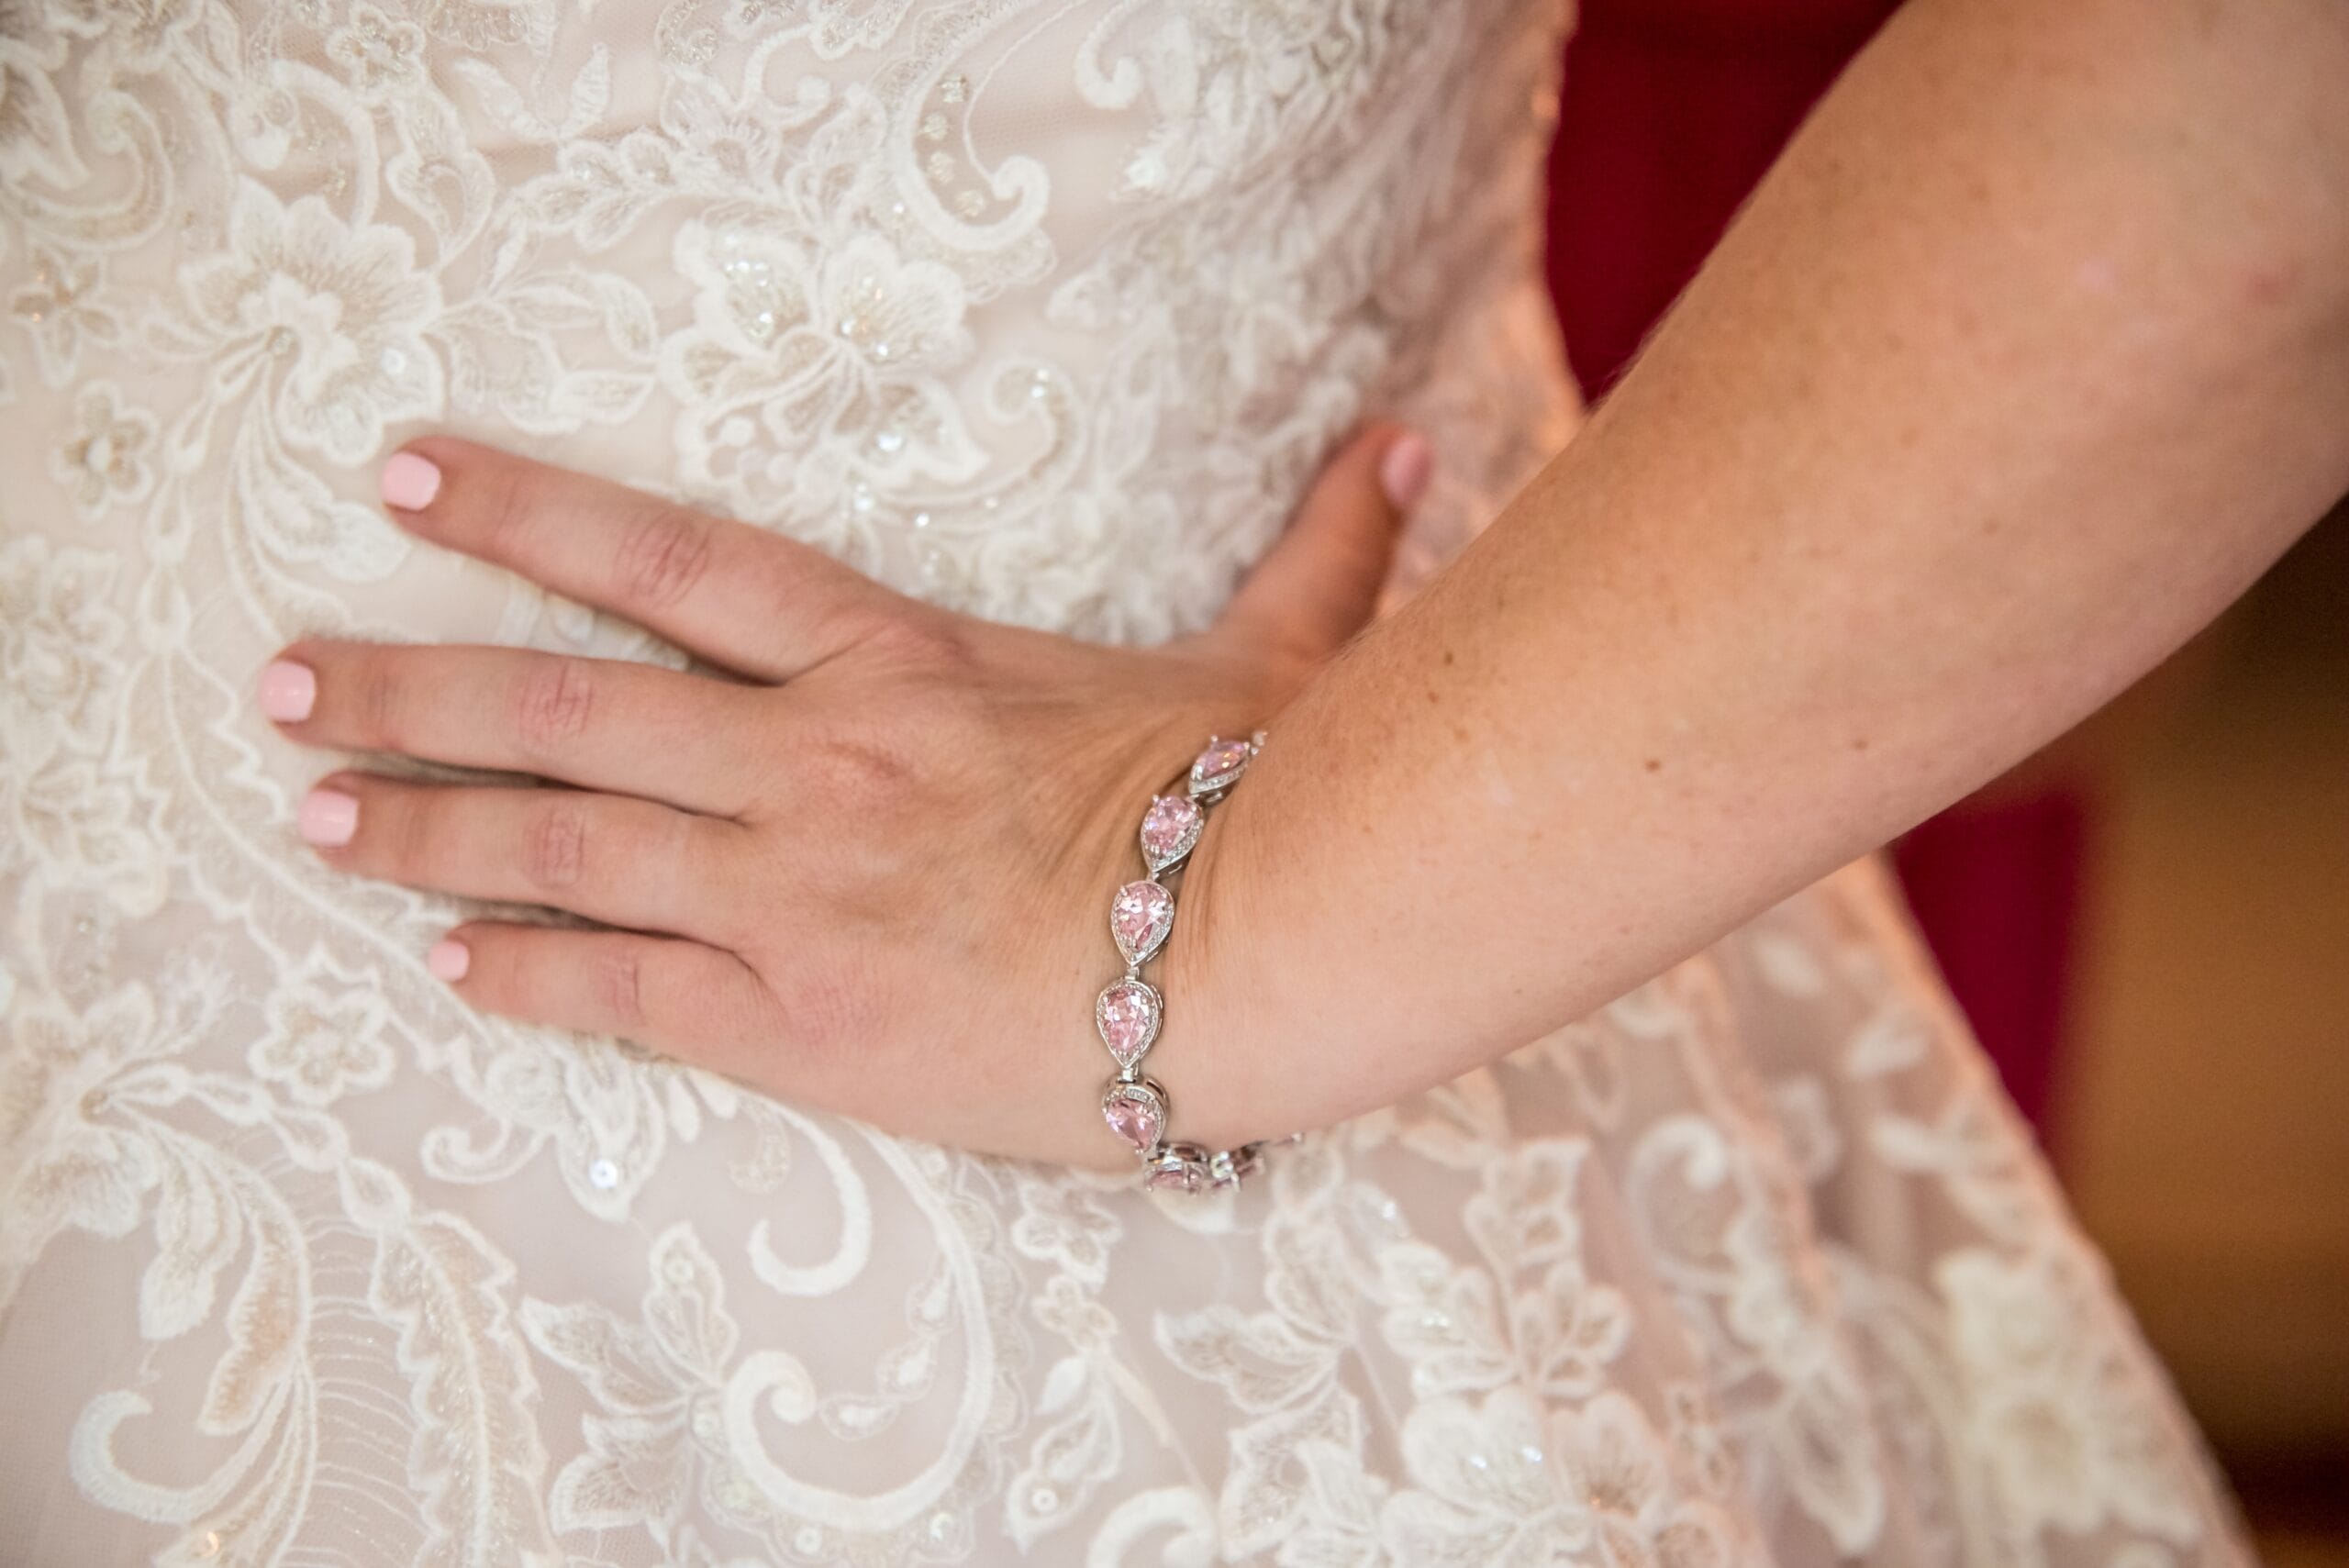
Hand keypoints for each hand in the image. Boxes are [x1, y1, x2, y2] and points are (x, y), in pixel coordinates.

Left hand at [263, 425, 1431, 1168]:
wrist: (1265, 956)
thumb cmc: (1263, 805)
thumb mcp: (1276, 662)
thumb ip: (1315, 552)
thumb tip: (1406, 451)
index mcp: (899, 663)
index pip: (673, 564)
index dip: (524, 514)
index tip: (404, 482)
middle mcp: (814, 760)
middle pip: (568, 707)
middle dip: (409, 687)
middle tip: (279, 679)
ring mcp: (793, 888)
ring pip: (562, 844)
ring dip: (422, 826)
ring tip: (312, 816)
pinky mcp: (802, 1018)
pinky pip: (625, 992)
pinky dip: (524, 977)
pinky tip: (443, 966)